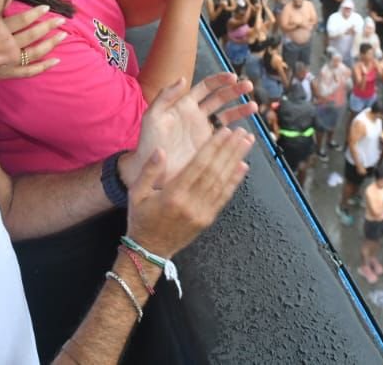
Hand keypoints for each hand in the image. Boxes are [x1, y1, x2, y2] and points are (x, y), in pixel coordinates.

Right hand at [0, 5, 66, 77]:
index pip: (21, 20)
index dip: (35, 13)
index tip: (47, 7)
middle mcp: (5, 47)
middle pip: (31, 35)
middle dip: (47, 26)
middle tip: (61, 20)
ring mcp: (8, 61)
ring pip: (34, 52)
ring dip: (50, 44)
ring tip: (63, 35)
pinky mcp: (9, 73)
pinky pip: (29, 71)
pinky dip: (43, 66)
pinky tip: (56, 60)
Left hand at [120, 72, 255, 185]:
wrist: (151, 169)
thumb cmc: (148, 142)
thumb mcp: (152, 116)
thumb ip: (165, 97)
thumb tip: (182, 79)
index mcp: (184, 105)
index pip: (205, 87)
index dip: (219, 80)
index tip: (233, 77)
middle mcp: (197, 116)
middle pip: (220, 99)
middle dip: (235, 91)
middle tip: (248, 86)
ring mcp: (204, 132)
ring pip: (227, 117)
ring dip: (240, 110)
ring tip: (253, 106)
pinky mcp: (208, 148)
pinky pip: (226, 138)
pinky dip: (237, 134)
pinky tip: (246, 132)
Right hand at [124, 125, 252, 257]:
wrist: (149, 251)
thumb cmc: (141, 219)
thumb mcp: (136, 193)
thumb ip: (149, 170)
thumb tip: (161, 150)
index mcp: (173, 195)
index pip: (198, 165)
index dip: (213, 147)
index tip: (224, 131)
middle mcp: (191, 204)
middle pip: (215, 171)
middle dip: (230, 149)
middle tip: (243, 132)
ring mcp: (202, 213)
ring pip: (223, 182)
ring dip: (236, 160)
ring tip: (246, 143)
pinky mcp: (208, 219)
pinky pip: (224, 197)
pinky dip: (235, 180)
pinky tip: (243, 166)